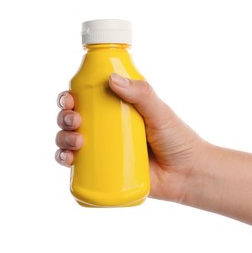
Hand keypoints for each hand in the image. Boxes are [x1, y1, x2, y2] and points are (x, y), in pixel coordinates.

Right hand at [56, 73, 208, 201]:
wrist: (188, 174)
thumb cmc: (178, 140)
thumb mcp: (161, 112)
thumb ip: (143, 94)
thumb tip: (112, 79)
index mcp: (119, 110)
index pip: (89, 99)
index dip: (72, 97)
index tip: (69, 98)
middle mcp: (109, 129)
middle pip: (75, 119)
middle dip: (65, 117)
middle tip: (74, 120)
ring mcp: (106, 151)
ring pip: (72, 141)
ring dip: (63, 138)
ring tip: (76, 142)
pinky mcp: (106, 172)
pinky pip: (80, 166)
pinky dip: (66, 161)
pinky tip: (68, 159)